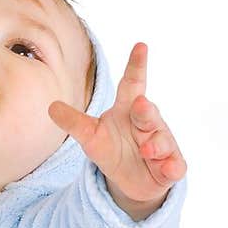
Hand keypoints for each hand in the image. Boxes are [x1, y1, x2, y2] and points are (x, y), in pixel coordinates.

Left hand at [48, 42, 186, 211]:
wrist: (130, 181)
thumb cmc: (112, 149)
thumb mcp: (91, 137)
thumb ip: (74, 123)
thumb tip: (51, 107)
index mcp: (128, 109)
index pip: (133, 83)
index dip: (136, 65)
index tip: (140, 46)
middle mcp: (148, 123)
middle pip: (148, 111)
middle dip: (146, 109)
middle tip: (139, 104)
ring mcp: (162, 144)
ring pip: (163, 139)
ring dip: (156, 144)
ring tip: (146, 150)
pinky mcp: (170, 167)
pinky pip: (176, 166)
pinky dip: (173, 167)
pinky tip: (169, 169)